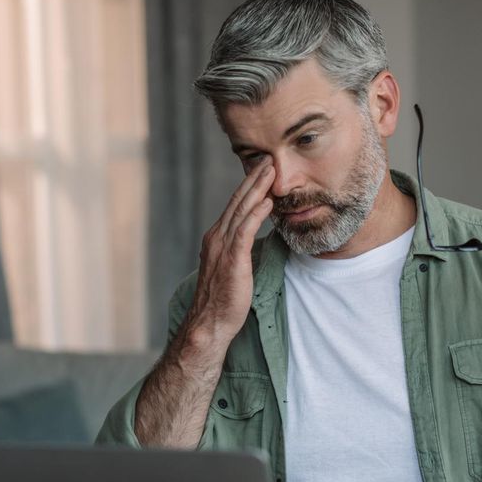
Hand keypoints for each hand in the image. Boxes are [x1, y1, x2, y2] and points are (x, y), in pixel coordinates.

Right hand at [184, 164, 275, 346]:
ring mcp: (222, 247)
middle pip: (238, 201)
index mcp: (216, 238)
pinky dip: (256, 214)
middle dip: (254, 179)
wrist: (210, 323)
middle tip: (269, 159)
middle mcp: (217, 237)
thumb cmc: (222, 300)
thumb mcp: (232, 267)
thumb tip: (253, 240)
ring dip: (257, 189)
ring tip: (271, 171)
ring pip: (241, 210)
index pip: (235, 205)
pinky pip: (244, 231)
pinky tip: (267, 202)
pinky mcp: (231, 259)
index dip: (249, 186)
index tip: (263, 170)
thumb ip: (239, 249)